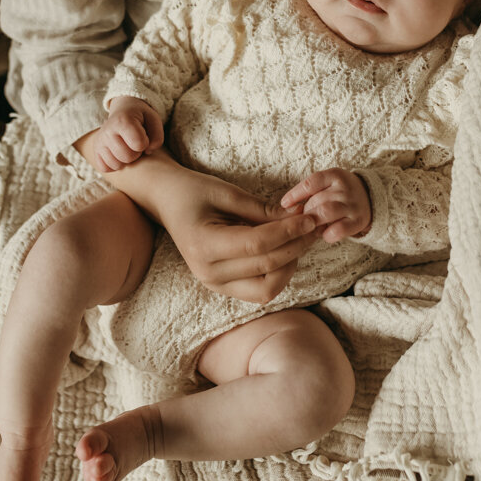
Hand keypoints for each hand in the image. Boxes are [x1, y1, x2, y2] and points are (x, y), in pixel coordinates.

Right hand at [92, 96, 163, 171]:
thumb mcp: (154, 119)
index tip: (144, 135)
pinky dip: (114, 165)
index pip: (139, 144)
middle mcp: (108, 130)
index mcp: (123, 120)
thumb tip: (148, 151)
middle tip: (135, 143)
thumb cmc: (141, 118)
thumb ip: (157, 136)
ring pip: (116, 165)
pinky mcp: (95, 150)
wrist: (123, 110)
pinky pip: (105, 168)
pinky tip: (119, 154)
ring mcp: (99, 141)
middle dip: (136, 153)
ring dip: (126, 160)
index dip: (145, 143)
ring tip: (127, 148)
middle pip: (128, 157)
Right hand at [163, 172, 319, 303]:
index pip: (258, 245)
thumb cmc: (193, 191)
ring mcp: (214, 284)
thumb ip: (262, 210)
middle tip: (314, 226)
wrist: (166, 201)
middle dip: (296, 246)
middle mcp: (208, 273)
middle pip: (267, 268)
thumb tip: (299, 218)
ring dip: (290, 265)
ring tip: (300, 239)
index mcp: (204, 246)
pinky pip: (260, 289)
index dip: (289, 232)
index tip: (310, 218)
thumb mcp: (226, 192)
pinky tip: (286, 249)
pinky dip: (278, 273)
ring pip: (267, 288)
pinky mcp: (223, 287)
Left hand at [280, 168, 371, 242]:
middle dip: (305, 213)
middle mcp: (345, 188)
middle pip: (316, 200)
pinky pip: (339, 229)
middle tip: (300, 221)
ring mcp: (352, 204)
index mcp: (334, 175)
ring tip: (310, 228)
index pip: (311, 183)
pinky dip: (328, 234)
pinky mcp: (358, 221)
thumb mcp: (328, 183)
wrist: (370, 198)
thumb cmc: (340, 192)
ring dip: (314, 223)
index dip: (295, 194)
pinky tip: (324, 235)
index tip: (284, 204)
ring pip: (326, 213)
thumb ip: (311, 191)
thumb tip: (287, 207)